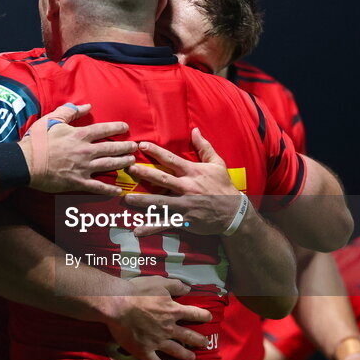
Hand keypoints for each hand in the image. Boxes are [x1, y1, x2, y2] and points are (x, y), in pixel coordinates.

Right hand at [22, 103, 135, 195]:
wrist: (26, 163)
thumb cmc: (37, 140)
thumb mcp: (52, 120)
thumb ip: (70, 111)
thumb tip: (87, 106)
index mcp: (80, 135)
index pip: (104, 129)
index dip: (117, 127)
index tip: (126, 127)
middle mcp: (85, 151)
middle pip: (112, 148)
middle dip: (126, 147)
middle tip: (134, 147)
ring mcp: (83, 168)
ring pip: (109, 165)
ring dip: (122, 163)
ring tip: (131, 162)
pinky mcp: (78, 182)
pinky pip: (98, 187)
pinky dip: (109, 189)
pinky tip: (118, 190)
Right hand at [101, 275, 212, 359]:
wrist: (118, 305)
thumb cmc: (138, 291)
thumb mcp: (159, 282)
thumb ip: (175, 286)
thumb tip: (188, 289)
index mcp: (173, 311)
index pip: (195, 314)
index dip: (203, 316)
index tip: (209, 318)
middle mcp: (169, 328)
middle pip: (189, 336)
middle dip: (199, 340)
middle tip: (204, 343)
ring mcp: (157, 341)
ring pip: (176, 351)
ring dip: (185, 355)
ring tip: (191, 357)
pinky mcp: (144, 350)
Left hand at [123, 128, 242, 235]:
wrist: (234, 212)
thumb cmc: (224, 186)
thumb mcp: (217, 163)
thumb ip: (204, 147)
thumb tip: (195, 130)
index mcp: (193, 172)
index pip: (171, 159)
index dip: (155, 151)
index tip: (141, 145)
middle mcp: (187, 187)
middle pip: (162, 178)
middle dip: (144, 173)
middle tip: (128, 168)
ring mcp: (185, 204)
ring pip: (160, 202)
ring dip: (142, 200)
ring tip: (126, 198)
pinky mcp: (184, 220)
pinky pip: (165, 223)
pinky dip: (151, 228)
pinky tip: (137, 230)